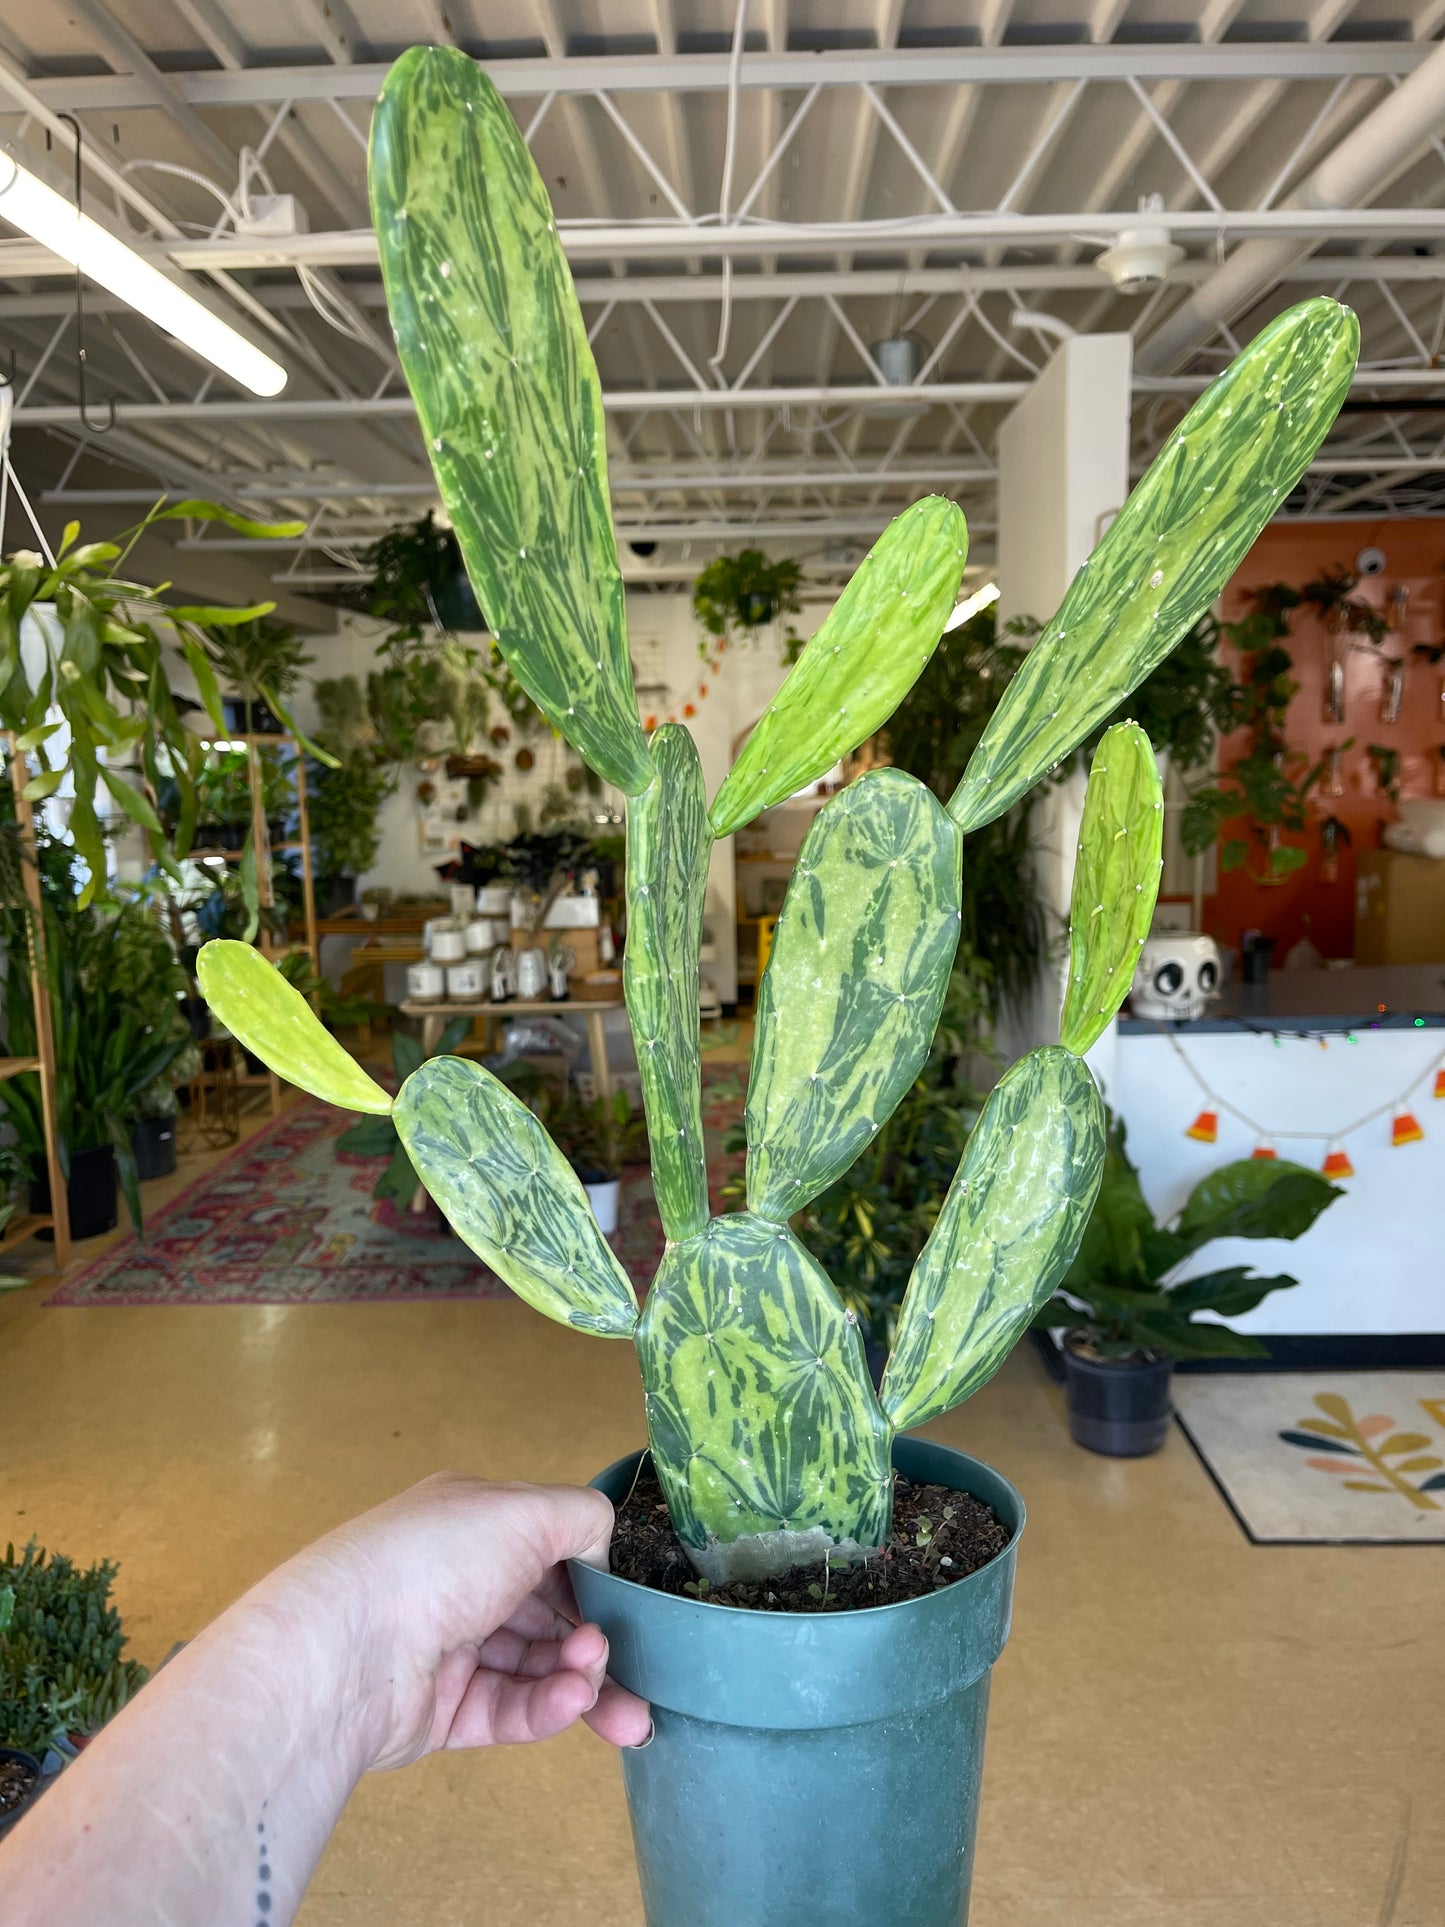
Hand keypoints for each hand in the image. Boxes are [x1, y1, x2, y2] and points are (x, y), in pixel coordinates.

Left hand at [257, 1473, 651, 1770]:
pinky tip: (574, 1704)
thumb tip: (602, 1553)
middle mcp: (462, 1581)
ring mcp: (452, 1649)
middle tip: (641, 1671)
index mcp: (474, 1524)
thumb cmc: (438, 1560)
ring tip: (624, 1710)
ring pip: (538, 1669)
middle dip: (601, 1642)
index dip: (593, 1576)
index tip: (628, 1604)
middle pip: (550, 1616)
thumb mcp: (525, 1510)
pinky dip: (549, 1707)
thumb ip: (583, 1518)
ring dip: (586, 1683)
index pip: (548, 1548)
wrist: (345, 1652)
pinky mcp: (444, 1712)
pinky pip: (510, 1710)